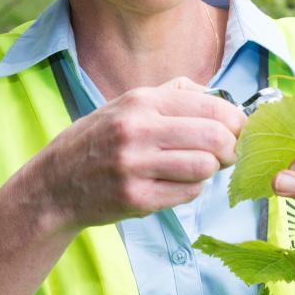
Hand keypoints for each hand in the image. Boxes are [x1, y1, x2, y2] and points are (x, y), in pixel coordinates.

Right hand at [26, 77, 244, 232]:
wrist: (54, 184)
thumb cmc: (98, 141)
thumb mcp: (127, 104)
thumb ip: (174, 95)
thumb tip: (222, 99)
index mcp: (141, 101)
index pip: (212, 107)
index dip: (236, 121)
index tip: (240, 130)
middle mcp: (138, 130)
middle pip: (215, 138)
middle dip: (231, 148)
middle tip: (228, 154)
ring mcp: (135, 166)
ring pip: (204, 167)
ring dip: (208, 170)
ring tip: (194, 168)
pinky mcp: (136, 199)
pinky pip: (187, 193)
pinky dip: (190, 189)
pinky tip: (173, 184)